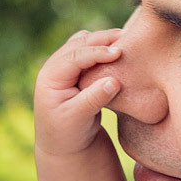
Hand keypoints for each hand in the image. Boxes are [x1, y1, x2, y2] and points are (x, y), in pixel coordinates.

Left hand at [35, 28, 123, 156]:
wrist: (64, 144)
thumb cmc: (68, 134)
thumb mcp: (78, 119)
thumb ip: (94, 99)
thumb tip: (113, 82)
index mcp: (50, 77)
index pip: (75, 56)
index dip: (97, 51)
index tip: (119, 52)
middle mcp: (55, 66)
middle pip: (80, 42)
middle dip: (103, 38)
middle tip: (129, 36)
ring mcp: (65, 66)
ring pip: (86, 43)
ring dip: (105, 40)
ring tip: (128, 40)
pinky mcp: (77, 70)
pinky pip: (92, 52)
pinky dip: (105, 49)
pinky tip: (123, 52)